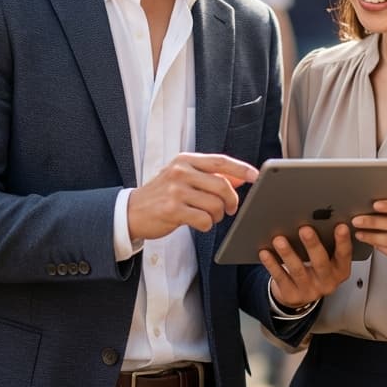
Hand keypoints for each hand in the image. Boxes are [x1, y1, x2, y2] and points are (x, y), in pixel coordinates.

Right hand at [127, 153, 257, 241]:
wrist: (131, 211)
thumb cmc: (160, 195)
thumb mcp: (182, 178)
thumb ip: (209, 176)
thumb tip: (237, 179)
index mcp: (185, 160)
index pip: (220, 161)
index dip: (241, 168)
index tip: (255, 176)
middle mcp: (180, 172)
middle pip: (222, 185)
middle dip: (231, 201)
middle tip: (230, 209)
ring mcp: (176, 190)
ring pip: (215, 205)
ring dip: (217, 216)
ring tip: (208, 216)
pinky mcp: (172, 209)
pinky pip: (204, 220)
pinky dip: (206, 225)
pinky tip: (198, 223)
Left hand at [259, 224, 352, 308]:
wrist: (299, 294)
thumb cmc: (314, 269)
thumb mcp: (326, 259)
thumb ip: (325, 243)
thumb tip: (315, 217)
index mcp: (339, 270)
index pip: (344, 255)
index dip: (343, 241)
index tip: (341, 226)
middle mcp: (326, 282)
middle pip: (320, 263)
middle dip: (313, 245)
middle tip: (305, 229)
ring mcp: (309, 290)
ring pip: (298, 270)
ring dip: (288, 253)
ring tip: (279, 240)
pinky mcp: (291, 295)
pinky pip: (280, 278)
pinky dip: (272, 264)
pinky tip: (265, 252)